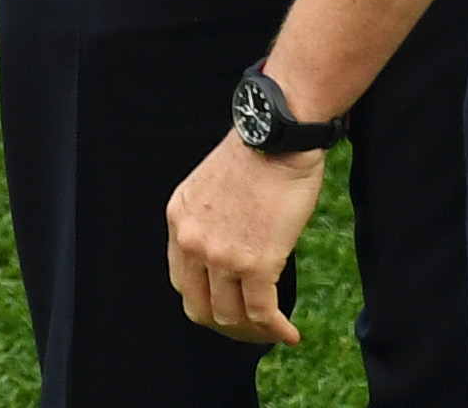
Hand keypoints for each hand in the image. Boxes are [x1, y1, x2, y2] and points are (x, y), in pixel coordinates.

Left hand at [165, 135, 322, 348]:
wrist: (279, 134)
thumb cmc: (258, 151)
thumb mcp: (211, 185)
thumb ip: (209, 219)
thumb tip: (230, 248)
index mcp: (178, 221)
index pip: (183, 281)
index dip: (206, 300)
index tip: (228, 305)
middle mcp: (192, 243)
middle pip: (201, 308)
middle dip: (226, 324)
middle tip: (249, 327)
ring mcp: (222, 257)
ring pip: (231, 316)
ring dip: (253, 330)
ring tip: (273, 329)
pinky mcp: (256, 264)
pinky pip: (263, 312)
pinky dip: (276, 330)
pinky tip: (289, 333)